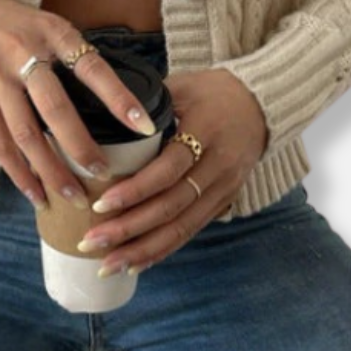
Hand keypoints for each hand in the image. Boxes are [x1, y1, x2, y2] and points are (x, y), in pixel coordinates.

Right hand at [0, 0, 158, 210]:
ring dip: (51, 170)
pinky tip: (36, 193)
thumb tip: (118, 102)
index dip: (119, 99)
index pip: (93, 69)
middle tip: (104, 174)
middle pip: (55, 109)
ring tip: (73, 196)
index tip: (144, 126)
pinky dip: (18, 172)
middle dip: (81, 147)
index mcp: (54, 34)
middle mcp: (24, 55)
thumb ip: (76, 57)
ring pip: (26, 134)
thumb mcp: (52, 25)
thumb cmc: (19, 24)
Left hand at [76, 68, 267, 276]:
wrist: (261, 103)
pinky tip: (135, 263)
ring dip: (142, 249)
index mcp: (206, 131)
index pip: (169, 168)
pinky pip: (191, 231)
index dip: (136, 190)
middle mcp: (219, 165)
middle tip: (90, 242)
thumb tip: (96, 116)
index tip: (100, 203)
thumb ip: (145, 104)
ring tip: (107, 265)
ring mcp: (224, 188)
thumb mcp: (182, 86)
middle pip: (172, 206)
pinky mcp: (224, 202)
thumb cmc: (212, 91)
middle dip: (129, 228)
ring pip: (182, 227)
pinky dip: (163, 250)